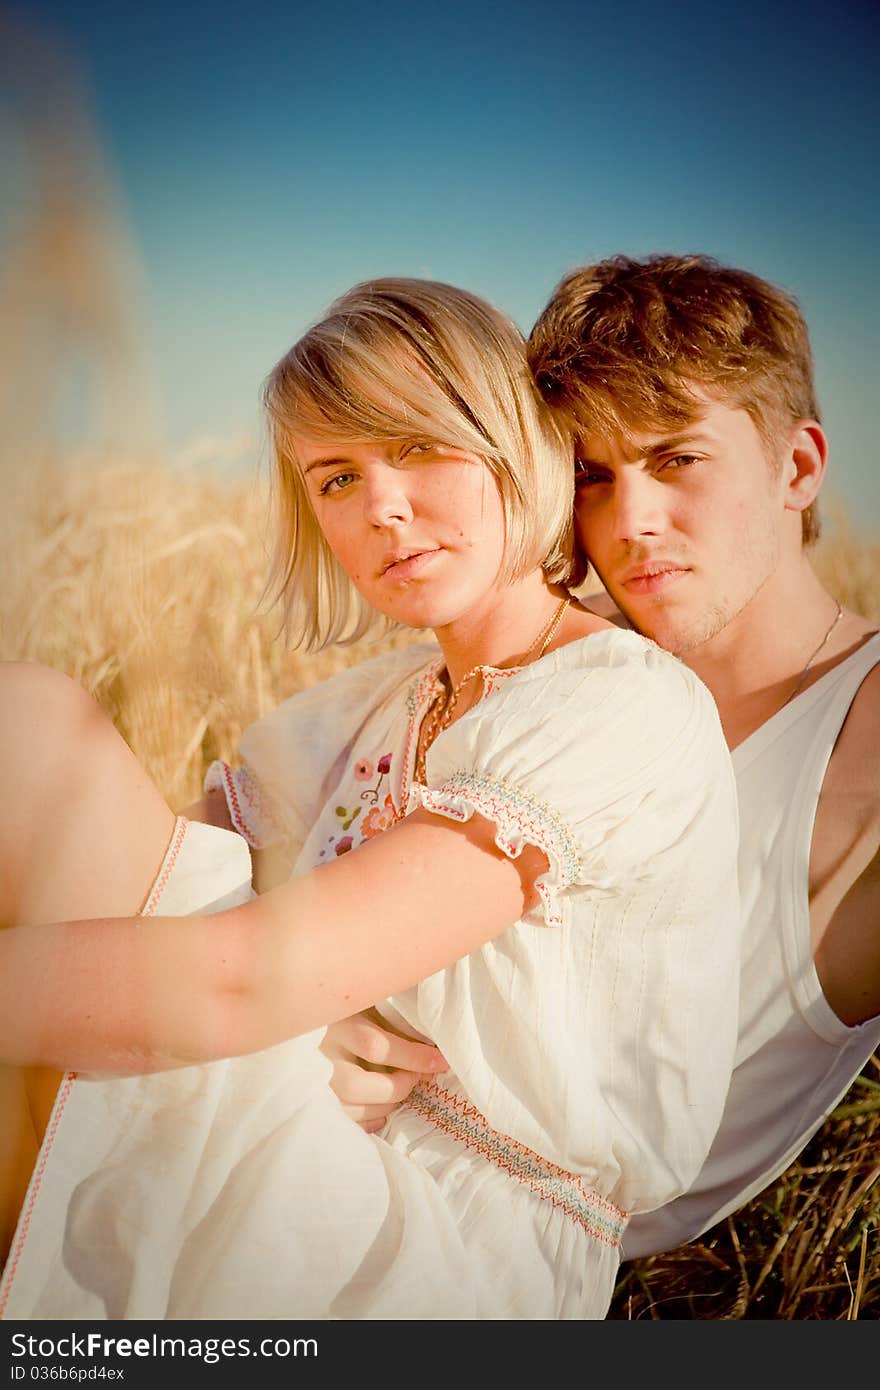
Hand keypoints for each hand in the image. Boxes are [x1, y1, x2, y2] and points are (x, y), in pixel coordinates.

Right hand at [322, 1008, 447, 1132]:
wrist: (309, 1011)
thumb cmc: (348, 1013)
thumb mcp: (367, 1007)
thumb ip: (392, 1025)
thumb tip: (431, 1053)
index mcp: (336, 1026)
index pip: (374, 1046)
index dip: (411, 1057)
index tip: (439, 1060)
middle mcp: (319, 1057)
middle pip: (355, 1085)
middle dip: (395, 1088)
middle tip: (416, 1078)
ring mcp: (312, 1082)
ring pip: (347, 1107)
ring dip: (385, 1106)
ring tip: (400, 1092)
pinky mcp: (313, 1100)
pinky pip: (343, 1121)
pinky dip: (369, 1120)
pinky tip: (382, 1109)